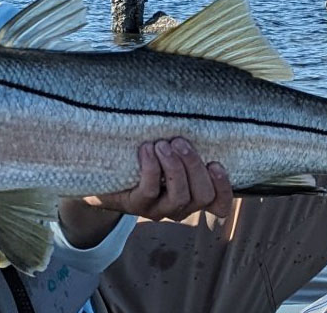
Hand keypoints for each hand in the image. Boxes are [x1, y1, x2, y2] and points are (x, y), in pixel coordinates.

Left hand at [84, 138, 233, 220]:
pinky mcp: (136, 205)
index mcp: (192, 195)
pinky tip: (145, 150)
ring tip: (162, 144)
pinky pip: (150, 190)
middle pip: (202, 196)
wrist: (102, 177)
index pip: (219, 203)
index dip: (224, 187)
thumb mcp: (167, 154)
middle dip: (194, 166)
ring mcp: (158, 209)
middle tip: (180, 142)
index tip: (216, 163)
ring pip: (179, 196)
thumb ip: (182, 145)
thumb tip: (193, 116)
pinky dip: (151, 168)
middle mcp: (179, 207)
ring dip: (174, 167)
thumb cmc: (141, 160)